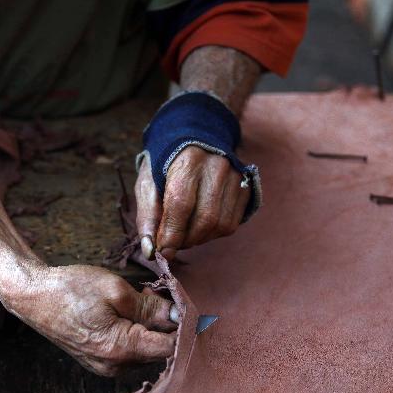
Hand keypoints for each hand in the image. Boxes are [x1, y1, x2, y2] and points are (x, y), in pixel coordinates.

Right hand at [3, 265, 177, 376]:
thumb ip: (151, 308)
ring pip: (146, 353)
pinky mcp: (99, 362)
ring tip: (140, 301)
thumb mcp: (115, 290)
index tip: (187, 307)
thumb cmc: (70, 289)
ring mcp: (106, 367)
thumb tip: (179, 317)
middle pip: (160, 352)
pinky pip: (130, 353)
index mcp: (121, 350)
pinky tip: (128, 314)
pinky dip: (136, 335)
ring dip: (151, 330)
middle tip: (159, 296)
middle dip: (166, 326)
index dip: (185, 328)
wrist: (32, 296)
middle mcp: (115, 366)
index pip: (171, 348)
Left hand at [136, 145, 249, 260]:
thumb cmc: (165, 165)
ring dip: (199, 239)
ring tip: (184, 234)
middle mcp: (216, 166)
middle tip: (172, 243)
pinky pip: (231, 224)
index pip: (181, 204)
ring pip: (220, 225)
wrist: (194, 140)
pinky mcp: (245, 188)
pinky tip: (200, 226)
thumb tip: (151, 251)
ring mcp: (235, 177)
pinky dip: (212, 233)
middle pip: (205, 219)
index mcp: (188, 160)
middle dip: (185, 240)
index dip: (171, 234)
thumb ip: (147, 217)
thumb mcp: (147, 184)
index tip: (162, 252)